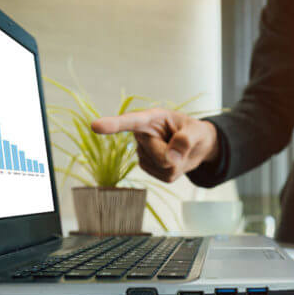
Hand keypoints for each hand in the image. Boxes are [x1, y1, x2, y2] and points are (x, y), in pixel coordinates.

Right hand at [91, 108, 218, 182]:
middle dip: (176, 154)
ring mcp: (144, 153)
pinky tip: (174, 161)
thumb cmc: (195, 132)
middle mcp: (142, 135)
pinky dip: (175, 171)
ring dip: (176, 163)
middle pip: (158, 155)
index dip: (112, 124)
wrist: (197, 146)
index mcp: (151, 119)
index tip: (95, 126)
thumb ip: (185, 140)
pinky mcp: (149, 168)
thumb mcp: (197, 131)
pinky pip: (163, 175)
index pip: (129, 122)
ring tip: (178, 151)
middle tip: (183, 143)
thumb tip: (171, 159)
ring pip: (161, 167)